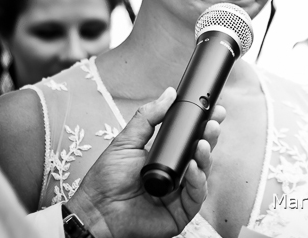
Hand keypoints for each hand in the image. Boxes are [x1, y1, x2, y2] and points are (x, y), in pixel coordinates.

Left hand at [66, 88, 225, 237]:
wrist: (95, 213)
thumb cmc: (106, 182)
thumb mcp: (126, 142)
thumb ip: (148, 117)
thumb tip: (169, 94)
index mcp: (166, 155)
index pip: (190, 137)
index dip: (203, 123)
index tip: (213, 109)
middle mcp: (176, 172)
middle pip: (201, 152)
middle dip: (210, 136)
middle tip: (213, 123)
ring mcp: (180, 192)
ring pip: (204, 172)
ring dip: (206, 156)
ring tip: (202, 143)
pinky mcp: (182, 211)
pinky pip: (197, 194)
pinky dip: (198, 179)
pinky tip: (193, 167)